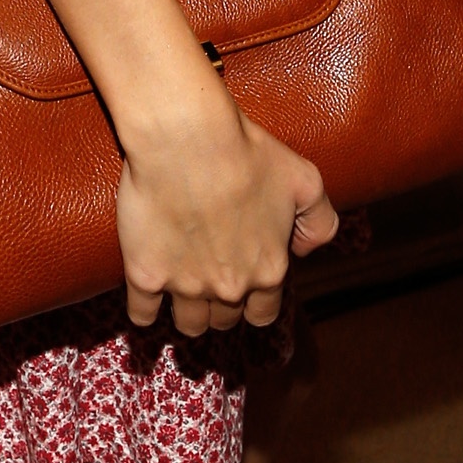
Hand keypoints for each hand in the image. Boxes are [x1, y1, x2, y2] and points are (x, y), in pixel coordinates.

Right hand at [115, 85, 337, 337]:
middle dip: (222, 306)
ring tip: (181, 294)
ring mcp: (185, 285)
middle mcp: (230, 286)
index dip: (255, 301)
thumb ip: (320, 221)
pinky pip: (142, 314)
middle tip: (211, 279)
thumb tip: (305, 250)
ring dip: (189, 314)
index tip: (244, 286)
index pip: (264, 312)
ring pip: (189, 324)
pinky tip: (147, 303)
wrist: (187, 138)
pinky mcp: (145, 274)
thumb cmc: (247, 152)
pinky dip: (144, 313)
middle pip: (225, 319)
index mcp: (268, 269)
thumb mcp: (304, 180)